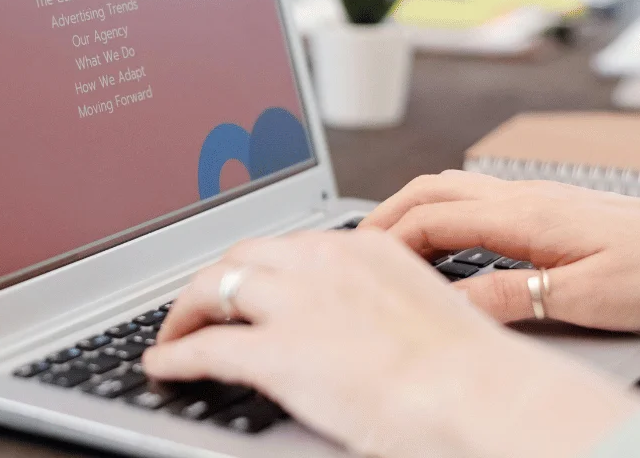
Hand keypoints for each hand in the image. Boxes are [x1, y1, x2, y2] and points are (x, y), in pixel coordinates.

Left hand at [144, 230, 639, 457]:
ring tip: (174, 329)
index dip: (258, 266)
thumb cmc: (469, 369)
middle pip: (243, 257)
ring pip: (213, 288)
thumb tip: (360, 327)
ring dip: (185, 310)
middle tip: (202, 302)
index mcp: (359, 248)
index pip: (289, 246)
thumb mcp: (420, 310)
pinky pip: (205, 347)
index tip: (247, 280)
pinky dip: (175, 353)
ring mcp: (294, 303)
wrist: (476, 394)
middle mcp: (320, 262)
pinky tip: (163, 364)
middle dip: (215, 279)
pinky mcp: (274, 351)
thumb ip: (378, 303)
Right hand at [364, 170, 639, 331]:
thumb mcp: (583, 298)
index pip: (430, 219)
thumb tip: (449, 304)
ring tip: (386, 241)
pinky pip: (475, 196)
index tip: (359, 266)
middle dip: (383, 215)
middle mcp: (521, 196)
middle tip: (352, 246)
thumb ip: (510, 295)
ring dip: (410, 208)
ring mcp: (533, 196)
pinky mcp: (548, 205)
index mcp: (522, 215)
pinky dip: (441, 210)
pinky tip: (444, 237)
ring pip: (450, 187)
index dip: (387, 242)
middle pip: (429, 190)